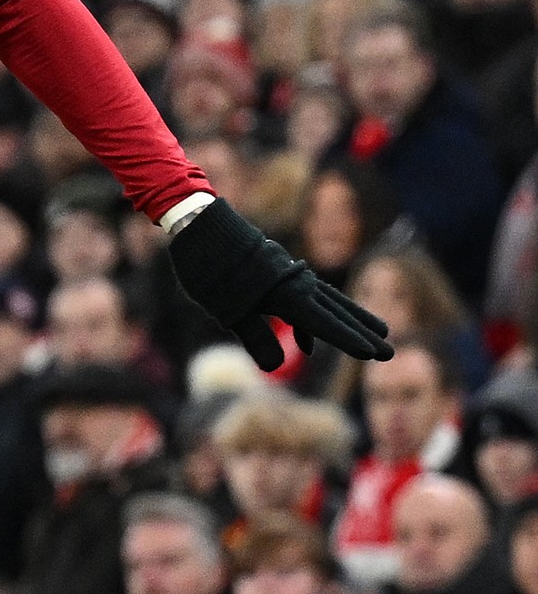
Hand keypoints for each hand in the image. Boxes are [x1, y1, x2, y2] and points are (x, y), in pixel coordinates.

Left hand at [163, 197, 393, 370]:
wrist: (202, 226)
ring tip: (380, 333)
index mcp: (287, 295)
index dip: (348, 341)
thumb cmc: (210, 270)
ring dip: (353, 319)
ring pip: (331, 300)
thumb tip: (274, 367)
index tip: (372, 354)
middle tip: (390, 353)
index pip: (324, 324)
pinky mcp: (283, 272)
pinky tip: (308, 343)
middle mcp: (297, 284)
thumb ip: (253, 336)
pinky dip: (317, 316)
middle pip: (337, 312)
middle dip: (363, 334)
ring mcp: (293, 276)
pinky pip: (310, 296)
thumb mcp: (228, 309)